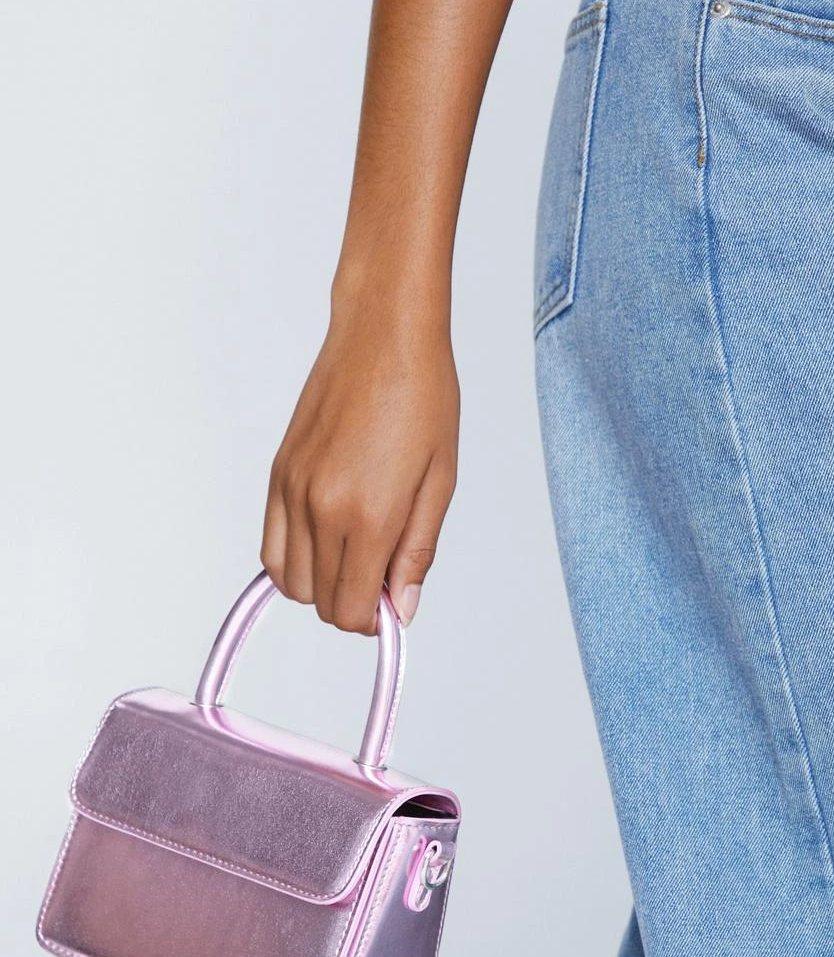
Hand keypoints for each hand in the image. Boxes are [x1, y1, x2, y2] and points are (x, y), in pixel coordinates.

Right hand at [260, 287, 458, 634]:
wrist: (383, 337)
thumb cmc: (423, 400)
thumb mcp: (439, 483)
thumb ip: (416, 552)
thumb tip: (403, 609)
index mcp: (368, 516)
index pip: (353, 608)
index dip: (376, 620)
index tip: (395, 602)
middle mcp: (321, 509)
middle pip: (322, 602)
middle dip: (353, 605)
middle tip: (383, 577)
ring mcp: (292, 492)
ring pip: (290, 582)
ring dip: (323, 586)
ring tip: (356, 557)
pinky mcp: (277, 475)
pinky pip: (271, 547)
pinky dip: (295, 561)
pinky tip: (327, 542)